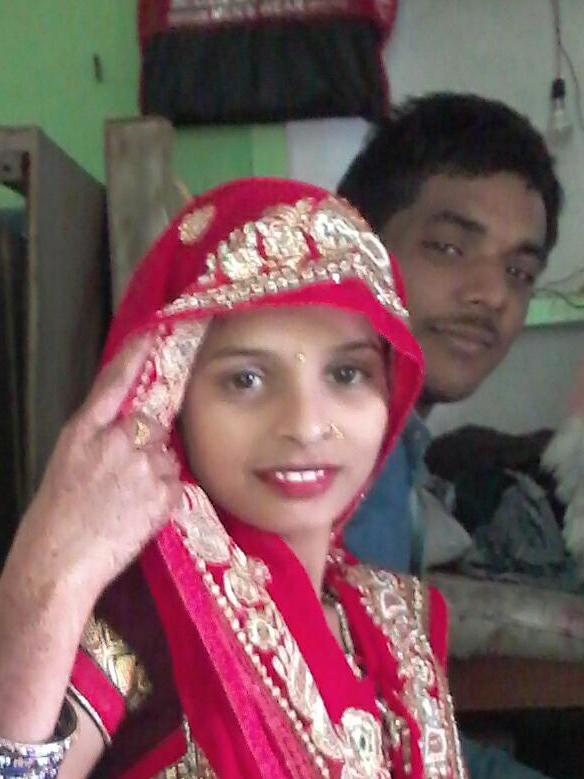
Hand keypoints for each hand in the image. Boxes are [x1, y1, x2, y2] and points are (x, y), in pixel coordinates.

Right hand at [8, 335, 183, 602]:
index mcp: (84, 431)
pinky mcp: (162, 495)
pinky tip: (138, 512)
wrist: (57, 565)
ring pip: (167, 454)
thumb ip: (99, 435)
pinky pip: (175, 483)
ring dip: (156, 469)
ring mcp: (143, 467)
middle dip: (150, 439)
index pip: (115, 382)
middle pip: (154, 419)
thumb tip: (133, 423)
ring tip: (127, 499)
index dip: (137, 356)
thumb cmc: (56, 517)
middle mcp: (117, 442)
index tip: (155, 334)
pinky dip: (163, 494)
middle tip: (129, 469)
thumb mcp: (67, 462)